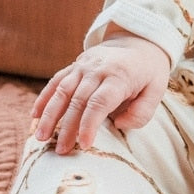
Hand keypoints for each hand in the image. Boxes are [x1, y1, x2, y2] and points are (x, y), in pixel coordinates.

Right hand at [31, 29, 170, 154]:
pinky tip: (35, 116)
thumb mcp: (158, 90)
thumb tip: (119, 124)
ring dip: (49, 115)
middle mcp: (98, 69)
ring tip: (40, 138)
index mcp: (119, 76)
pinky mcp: (75, 65)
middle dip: (67, 127)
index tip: (84, 145)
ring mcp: (84, 65)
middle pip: (78, 100)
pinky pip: (56, 81)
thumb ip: (142, 111)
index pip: (99, 102)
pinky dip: (44, 97)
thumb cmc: (148, 73)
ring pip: (62, 90)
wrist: (140, 42)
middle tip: (61, 151)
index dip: (89, 124)